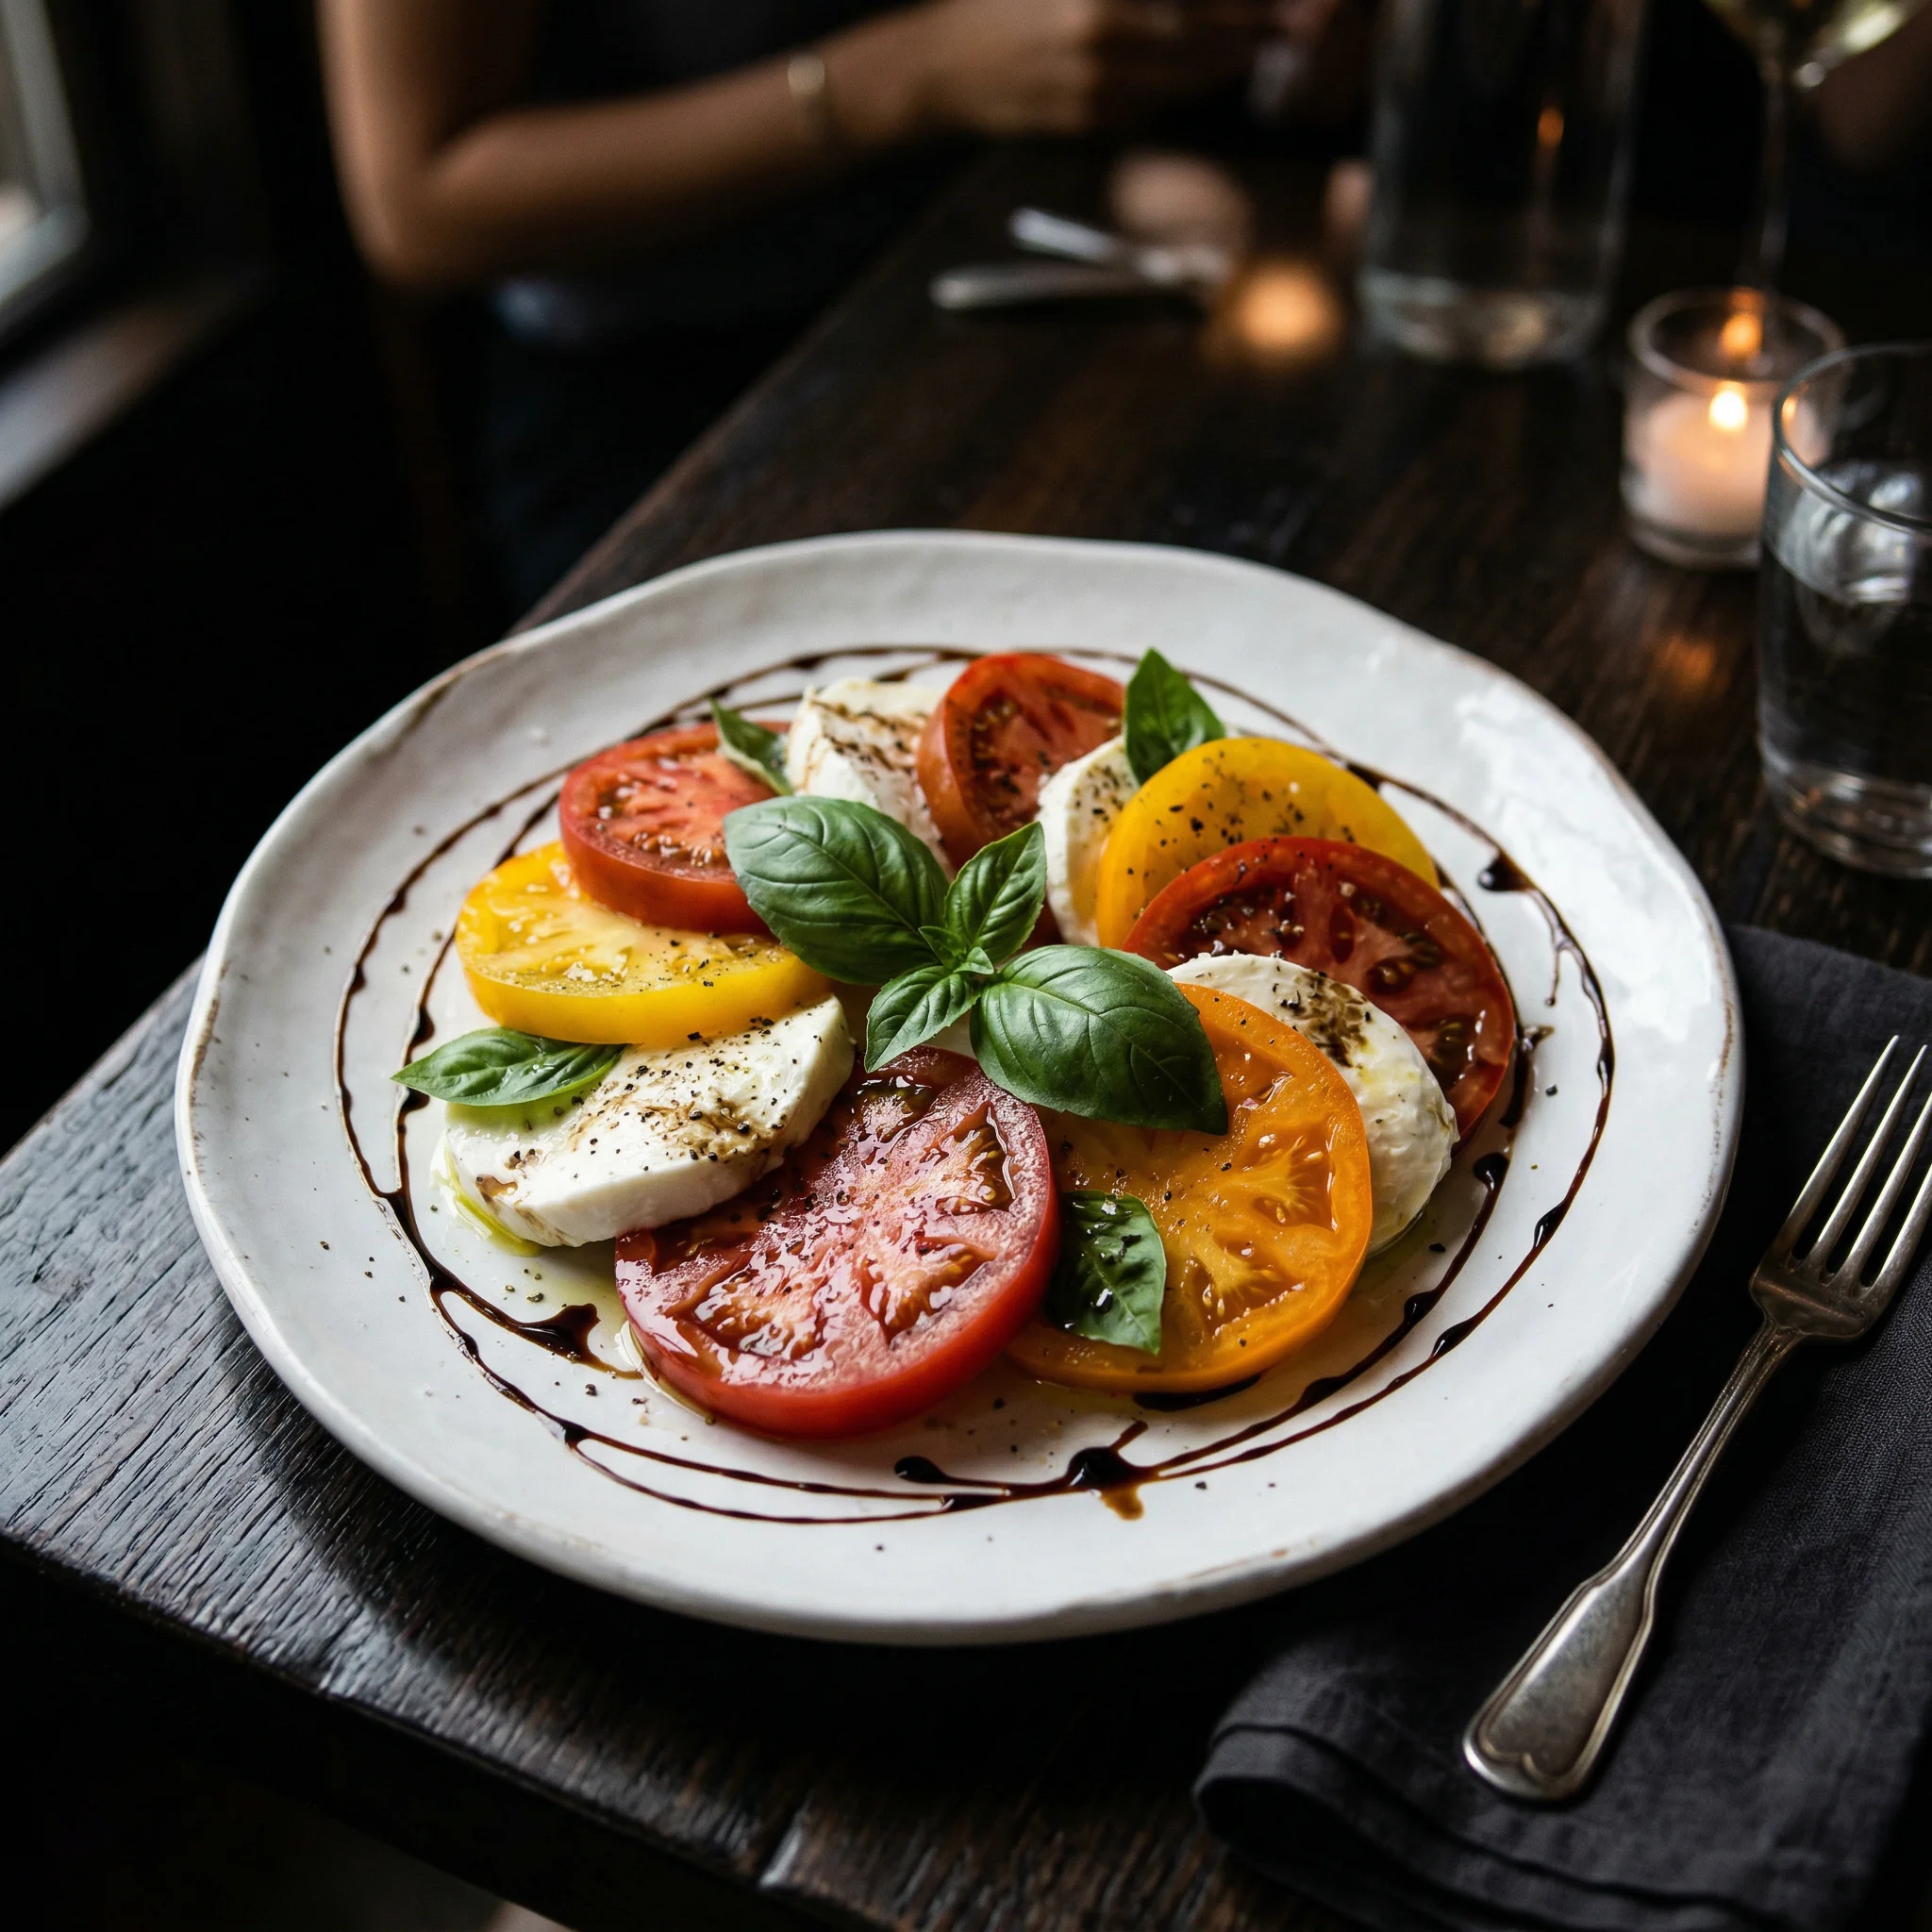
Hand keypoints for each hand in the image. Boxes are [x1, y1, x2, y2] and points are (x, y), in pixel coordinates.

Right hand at [913, 0, 1279, 135]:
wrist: (942, 67)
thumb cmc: (1001, 6)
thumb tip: (1188, 5)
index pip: (1195, 1)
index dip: (1244, 6)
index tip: (1279, 8)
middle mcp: (1105, 32)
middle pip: (1202, 37)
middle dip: (1249, 33)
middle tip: (1287, 28)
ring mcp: (1099, 83)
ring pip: (1183, 77)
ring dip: (1221, 66)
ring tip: (1251, 51)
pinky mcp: (1090, 120)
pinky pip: (1150, 104)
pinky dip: (1175, 89)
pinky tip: (1191, 76)